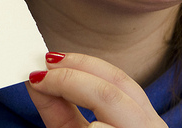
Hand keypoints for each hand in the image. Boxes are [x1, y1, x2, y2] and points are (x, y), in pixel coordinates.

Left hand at [26, 52, 167, 127]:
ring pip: (106, 118)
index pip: (121, 81)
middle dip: (71, 77)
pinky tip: (74, 124)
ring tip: (44, 89)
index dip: (84, 64)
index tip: (50, 59)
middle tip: (40, 74)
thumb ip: (61, 110)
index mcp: (146, 121)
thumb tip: (36, 78)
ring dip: (72, 97)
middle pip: (113, 92)